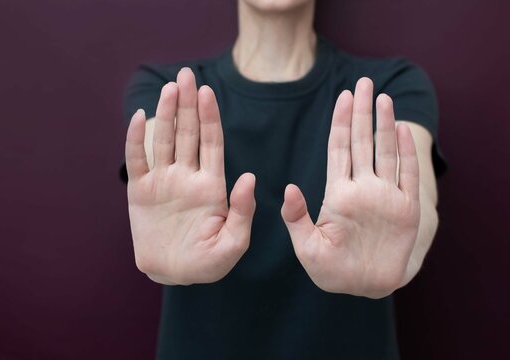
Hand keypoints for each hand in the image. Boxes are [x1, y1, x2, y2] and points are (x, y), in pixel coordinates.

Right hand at [125, 68, 255, 284]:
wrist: (173, 273)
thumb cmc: (206, 263)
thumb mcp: (232, 244)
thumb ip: (243, 212)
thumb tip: (249, 177)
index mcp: (211, 185)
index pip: (211, 143)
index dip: (209, 118)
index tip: (208, 93)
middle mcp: (187, 176)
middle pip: (187, 133)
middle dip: (187, 105)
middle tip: (187, 75)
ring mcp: (163, 182)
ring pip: (164, 140)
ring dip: (166, 114)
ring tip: (169, 89)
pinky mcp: (140, 192)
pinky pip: (137, 160)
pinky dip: (136, 139)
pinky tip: (140, 117)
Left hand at [281, 78, 419, 298]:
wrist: (363, 286)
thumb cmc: (331, 270)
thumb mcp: (307, 246)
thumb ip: (297, 218)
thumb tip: (288, 188)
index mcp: (337, 193)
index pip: (339, 149)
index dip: (341, 122)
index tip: (343, 97)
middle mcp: (362, 188)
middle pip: (362, 142)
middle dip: (362, 112)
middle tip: (363, 82)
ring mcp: (385, 196)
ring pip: (385, 152)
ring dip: (385, 125)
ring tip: (383, 98)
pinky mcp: (406, 210)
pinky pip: (408, 176)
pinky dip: (407, 153)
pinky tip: (403, 129)